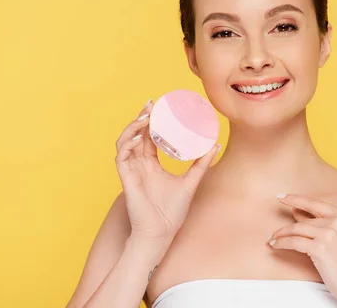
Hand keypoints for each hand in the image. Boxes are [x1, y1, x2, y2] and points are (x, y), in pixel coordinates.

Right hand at [115, 98, 220, 242]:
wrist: (162, 232)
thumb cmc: (172, 212)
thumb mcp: (191, 181)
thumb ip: (201, 163)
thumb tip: (215, 146)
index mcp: (151, 164)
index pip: (149, 137)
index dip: (152, 121)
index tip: (160, 106)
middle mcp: (139, 165)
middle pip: (136, 135)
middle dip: (142, 118)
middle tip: (152, 104)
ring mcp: (131, 170)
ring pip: (125, 142)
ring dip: (133, 127)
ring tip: (145, 116)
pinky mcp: (126, 178)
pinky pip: (121, 156)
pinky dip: (128, 144)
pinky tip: (139, 136)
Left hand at [267, 194, 336, 305]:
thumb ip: (319, 223)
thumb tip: (295, 211)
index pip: (314, 203)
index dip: (295, 199)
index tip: (281, 197)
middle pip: (302, 220)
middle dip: (286, 227)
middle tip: (274, 233)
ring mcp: (329, 234)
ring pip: (296, 229)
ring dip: (281, 234)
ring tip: (273, 239)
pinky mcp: (320, 248)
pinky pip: (294, 242)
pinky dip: (281, 243)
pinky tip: (275, 245)